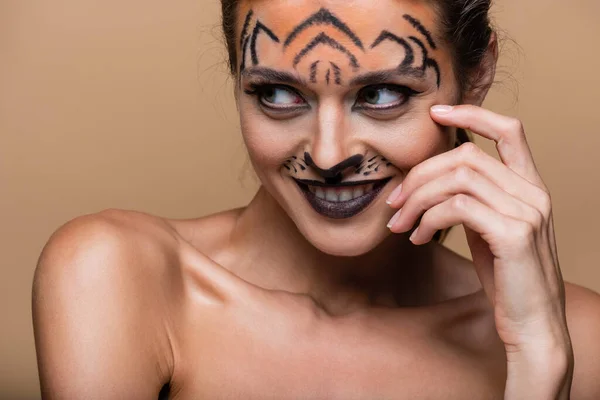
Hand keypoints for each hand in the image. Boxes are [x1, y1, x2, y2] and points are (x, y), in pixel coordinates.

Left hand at [386, 105, 572, 397]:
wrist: (532, 325)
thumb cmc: (506, 278)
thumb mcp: (489, 229)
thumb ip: (473, 199)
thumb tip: (431, 178)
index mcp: (530, 186)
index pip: (509, 130)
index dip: (472, 115)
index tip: (435, 113)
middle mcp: (534, 192)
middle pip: (466, 156)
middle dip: (420, 174)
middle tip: (394, 202)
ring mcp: (528, 211)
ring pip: (457, 179)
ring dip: (417, 200)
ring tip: (400, 225)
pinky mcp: (514, 234)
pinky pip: (457, 207)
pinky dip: (427, 219)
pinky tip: (416, 238)